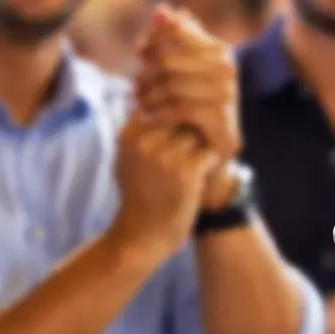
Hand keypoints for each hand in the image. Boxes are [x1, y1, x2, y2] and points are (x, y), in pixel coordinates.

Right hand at [107, 117, 218, 264]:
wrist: (144, 234)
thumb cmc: (138, 194)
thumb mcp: (126, 157)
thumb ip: (135, 128)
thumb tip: (144, 99)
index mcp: (128, 135)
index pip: (161, 107)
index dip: (172, 122)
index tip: (171, 142)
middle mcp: (144, 143)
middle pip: (181, 116)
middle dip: (187, 131)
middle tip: (184, 155)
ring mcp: (165, 157)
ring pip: (196, 133)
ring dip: (198, 148)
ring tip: (187, 169)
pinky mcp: (186, 172)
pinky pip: (208, 152)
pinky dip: (208, 164)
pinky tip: (197, 178)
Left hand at [134, 7, 240, 167]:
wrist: (212, 147)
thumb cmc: (195, 103)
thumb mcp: (183, 69)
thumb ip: (173, 39)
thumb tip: (162, 10)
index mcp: (220, 50)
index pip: (177, 31)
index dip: (153, 39)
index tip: (139, 53)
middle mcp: (227, 68)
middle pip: (169, 59)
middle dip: (146, 74)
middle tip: (135, 88)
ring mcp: (226, 92)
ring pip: (172, 85)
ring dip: (149, 96)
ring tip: (139, 104)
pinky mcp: (220, 116)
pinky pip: (180, 109)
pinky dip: (158, 114)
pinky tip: (147, 118)